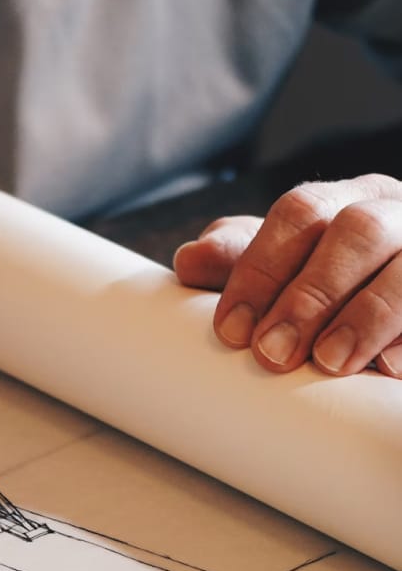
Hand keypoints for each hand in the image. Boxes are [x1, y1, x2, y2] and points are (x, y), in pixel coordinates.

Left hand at [172, 173, 401, 376]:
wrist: (398, 307)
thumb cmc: (330, 290)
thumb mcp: (285, 272)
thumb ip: (241, 263)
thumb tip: (189, 259)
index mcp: (344, 201)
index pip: (299, 214)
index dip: (260, 269)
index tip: (230, 330)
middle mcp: (396, 212)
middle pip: (357, 232)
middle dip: (310, 294)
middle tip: (273, 354)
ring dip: (370, 313)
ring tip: (331, 362)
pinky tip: (395, 369)